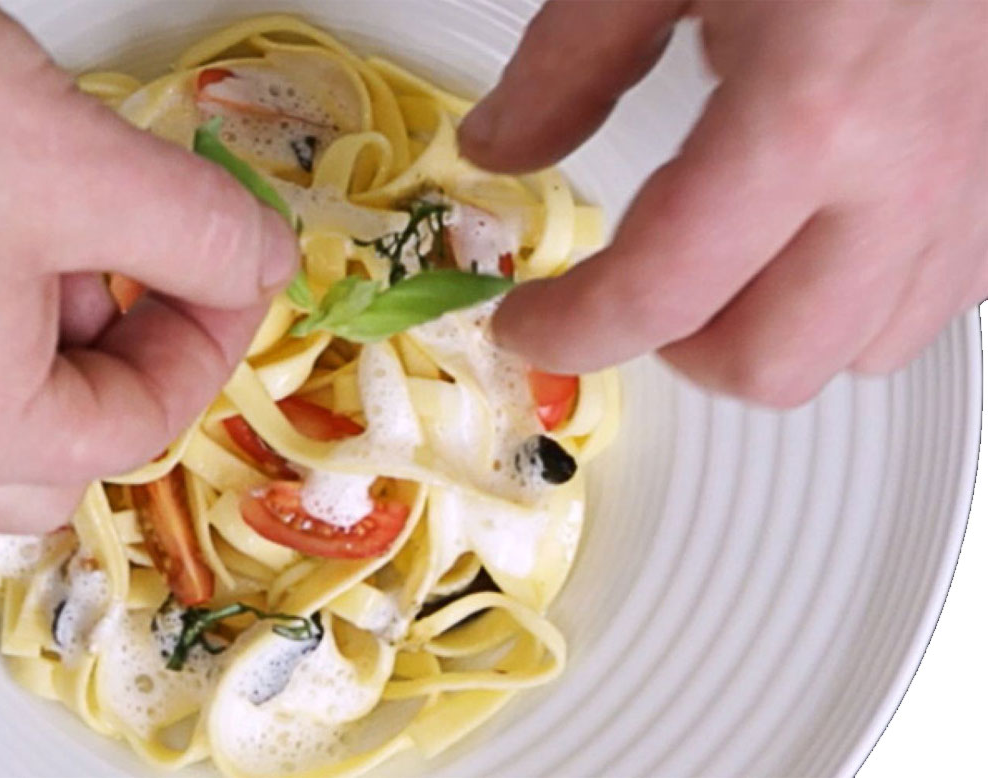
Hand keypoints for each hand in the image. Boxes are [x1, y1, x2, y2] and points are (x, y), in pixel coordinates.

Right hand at [0, 0, 296, 530]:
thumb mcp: (89, 166)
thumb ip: (207, 235)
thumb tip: (255, 263)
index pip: (135, 428)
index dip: (206, 342)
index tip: (224, 273)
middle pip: (44, 464)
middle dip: (110, 378)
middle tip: (129, 281)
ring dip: (22, 359)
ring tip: (26, 237)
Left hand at [461, 0, 987, 406]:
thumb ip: (568, 63)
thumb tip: (498, 147)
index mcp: (804, 120)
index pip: (663, 295)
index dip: (573, 330)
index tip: (528, 323)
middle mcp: (906, 177)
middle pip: (769, 364)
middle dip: (675, 346)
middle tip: (631, 289)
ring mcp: (979, 189)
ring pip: (862, 351)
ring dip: (772, 327)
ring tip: (726, 254)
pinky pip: (937, 300)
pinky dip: (860, 293)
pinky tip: (819, 225)